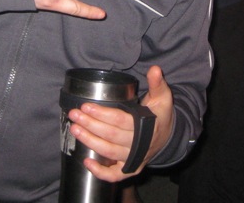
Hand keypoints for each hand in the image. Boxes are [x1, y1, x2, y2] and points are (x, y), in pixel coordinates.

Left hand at [68, 66, 173, 180]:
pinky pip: (115, 175)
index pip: (120, 120)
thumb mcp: (163, 97)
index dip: (102, 114)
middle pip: (111, 135)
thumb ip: (157, 83)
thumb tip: (154, 69)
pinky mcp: (131, 168)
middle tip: (74, 115)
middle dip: (90, 125)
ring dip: (90, 142)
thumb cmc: (162, 114)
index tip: (86, 106)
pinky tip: (86, 161)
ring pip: (109, 152)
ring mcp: (135, 158)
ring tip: (75, 130)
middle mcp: (140, 145)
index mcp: (147, 126)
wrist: (170, 136)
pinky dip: (100, 172)